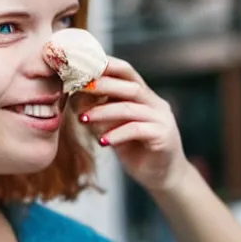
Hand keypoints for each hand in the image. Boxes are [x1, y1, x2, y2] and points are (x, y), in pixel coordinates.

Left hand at [75, 56, 191, 194]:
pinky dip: (116, 134)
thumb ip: (103, 110)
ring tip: (83, 119)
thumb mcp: (116, 126)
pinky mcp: (163, 137)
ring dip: (103, 112)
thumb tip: (76, 96)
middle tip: (79, 87)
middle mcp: (155, 103)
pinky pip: (137, 130)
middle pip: (130, 85)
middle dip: (102, 84)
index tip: (83, 65)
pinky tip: (102, 141)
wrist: (162, 176)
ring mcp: (162, 119)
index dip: (107, 65)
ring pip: (130, 108)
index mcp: (144, 96)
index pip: (127, 72)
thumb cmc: (136, 149)